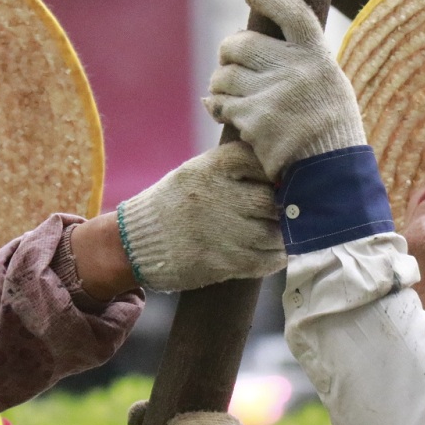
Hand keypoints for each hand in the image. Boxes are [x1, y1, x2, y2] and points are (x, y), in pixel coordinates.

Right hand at [116, 141, 284, 291]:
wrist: (135, 243)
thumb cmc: (175, 204)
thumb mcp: (197, 171)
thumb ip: (236, 167)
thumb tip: (285, 172)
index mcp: (212, 168)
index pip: (263, 162)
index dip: (280, 173)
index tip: (283, 182)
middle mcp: (217, 196)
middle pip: (272, 200)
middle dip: (285, 207)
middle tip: (288, 211)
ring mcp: (220, 231)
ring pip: (274, 234)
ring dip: (284, 235)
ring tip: (280, 232)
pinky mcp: (222, 262)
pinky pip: (265, 261)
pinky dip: (275, 257)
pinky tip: (272, 251)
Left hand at [206, 0, 366, 179]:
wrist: (330, 174)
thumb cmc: (330, 131)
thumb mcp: (329, 86)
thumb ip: (301, 62)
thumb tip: (252, 45)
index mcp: (317, 57)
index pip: (292, 11)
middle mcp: (295, 70)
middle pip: (243, 43)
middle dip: (228, 51)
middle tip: (228, 60)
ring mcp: (273, 94)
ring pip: (225, 75)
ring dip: (220, 83)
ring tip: (226, 93)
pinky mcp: (254, 119)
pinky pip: (219, 103)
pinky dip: (216, 106)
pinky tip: (221, 111)